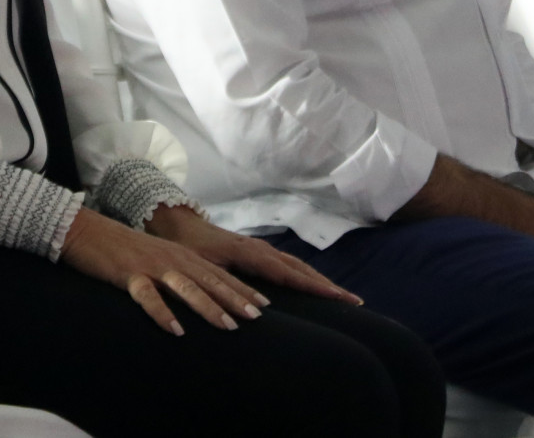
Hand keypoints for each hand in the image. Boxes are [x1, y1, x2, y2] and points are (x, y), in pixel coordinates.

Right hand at [59, 207, 269, 335]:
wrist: (88, 231)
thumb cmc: (124, 250)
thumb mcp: (158, 259)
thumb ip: (178, 274)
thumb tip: (200, 294)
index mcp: (181, 257)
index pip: (218, 275)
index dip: (241, 290)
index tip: (264, 306)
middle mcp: (173, 259)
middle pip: (209, 281)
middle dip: (235, 299)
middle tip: (257, 318)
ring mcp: (152, 266)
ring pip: (186, 288)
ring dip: (208, 307)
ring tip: (227, 326)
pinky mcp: (129, 275)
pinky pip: (148, 297)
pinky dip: (163, 313)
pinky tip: (175, 330)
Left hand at [145, 206, 361, 304]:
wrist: (179, 223)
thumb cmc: (188, 249)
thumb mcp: (202, 269)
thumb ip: (223, 287)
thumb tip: (253, 310)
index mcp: (252, 254)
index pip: (291, 274)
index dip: (315, 287)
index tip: (339, 297)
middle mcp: (263, 250)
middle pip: (302, 269)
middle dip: (328, 285)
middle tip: (354, 302)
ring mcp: (263, 250)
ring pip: (298, 266)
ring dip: (320, 281)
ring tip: (343, 297)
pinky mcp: (259, 254)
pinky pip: (289, 265)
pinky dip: (306, 276)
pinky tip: (314, 287)